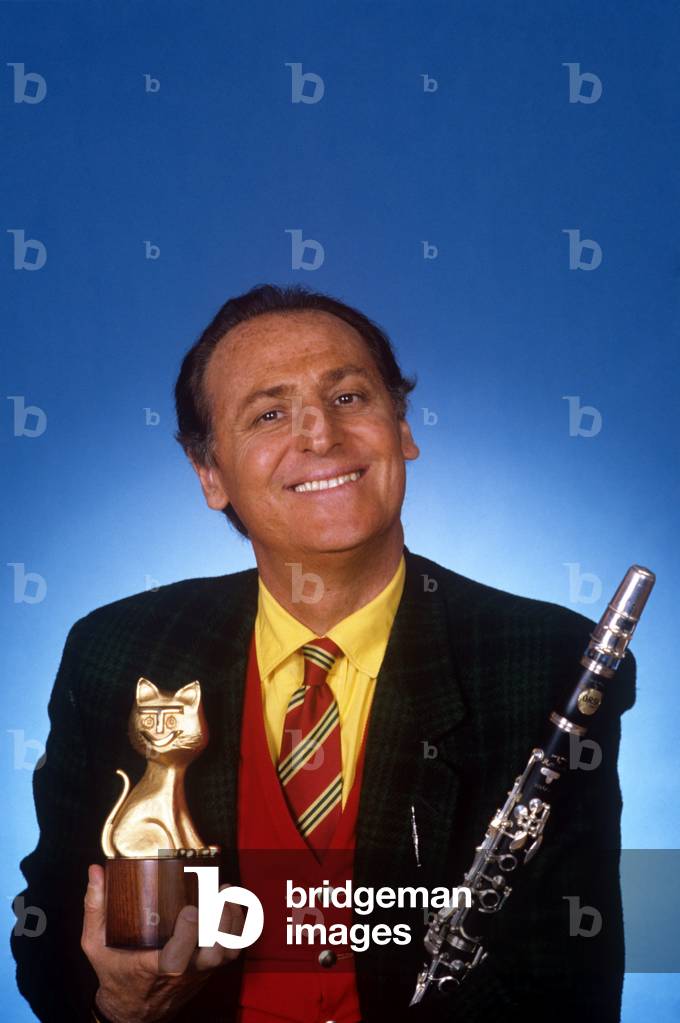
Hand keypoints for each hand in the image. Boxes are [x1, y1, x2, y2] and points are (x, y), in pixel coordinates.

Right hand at [81, 864, 243, 1022]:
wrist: (133, 1009)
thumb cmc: (116, 972)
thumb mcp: (96, 944)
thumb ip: (95, 908)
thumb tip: (95, 872)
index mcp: (153, 969)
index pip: (177, 961)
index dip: (188, 937)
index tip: (190, 910)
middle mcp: (182, 973)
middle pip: (213, 955)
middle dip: (221, 923)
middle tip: (219, 892)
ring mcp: (199, 971)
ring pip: (228, 953)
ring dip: (233, 922)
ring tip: (227, 893)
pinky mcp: (209, 968)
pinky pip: (233, 951)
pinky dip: (239, 927)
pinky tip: (232, 903)